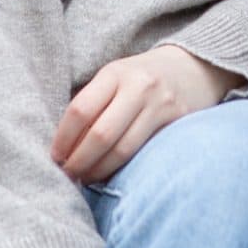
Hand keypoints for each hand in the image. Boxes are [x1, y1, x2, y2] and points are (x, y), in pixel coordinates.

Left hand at [50, 46, 239, 182]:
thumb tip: (61, 147)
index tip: (54, 157)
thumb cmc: (141, 79)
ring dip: (99, 171)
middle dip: (79, 162)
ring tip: (87, 179)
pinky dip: (124, 170)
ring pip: (123, 150)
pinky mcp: (179, 123)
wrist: (193, 68)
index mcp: (115, 73)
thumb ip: (92, 104)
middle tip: (68, 176)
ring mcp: (162, 106)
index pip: (81, 110)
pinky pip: (145, 154)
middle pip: (101, 135)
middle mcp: (139, 87)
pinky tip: (112, 176)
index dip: (63, 139)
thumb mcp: (115, 78)